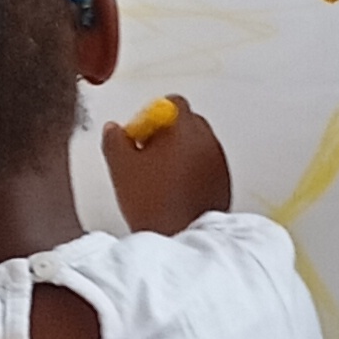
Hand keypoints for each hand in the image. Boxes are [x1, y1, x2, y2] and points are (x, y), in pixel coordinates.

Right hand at [102, 96, 231, 233]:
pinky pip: (205, 168)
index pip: (170, 102)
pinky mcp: (224, 183)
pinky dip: (191, 174)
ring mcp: (219, 162)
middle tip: (145, 155)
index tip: (138, 134)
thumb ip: (114, 140)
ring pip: (196, 146)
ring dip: (178, 155)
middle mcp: (207, 140)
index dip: (149, 117)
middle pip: (185, 123)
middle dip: (165, 135)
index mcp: (183, 127)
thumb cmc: (155, 202)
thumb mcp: (121, 167)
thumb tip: (114, 131)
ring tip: (157, 180)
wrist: (182, 236)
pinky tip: (172, 193)